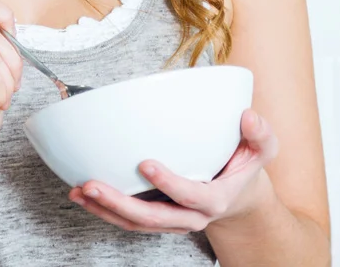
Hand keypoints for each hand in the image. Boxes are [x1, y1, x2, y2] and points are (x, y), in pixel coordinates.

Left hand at [69, 109, 279, 232]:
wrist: (238, 198)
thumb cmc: (244, 167)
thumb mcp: (261, 150)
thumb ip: (260, 134)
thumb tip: (247, 116)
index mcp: (215, 200)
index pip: (191, 196)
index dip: (169, 184)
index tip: (146, 164)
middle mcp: (191, 217)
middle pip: (152, 218)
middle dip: (119, 204)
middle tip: (91, 185)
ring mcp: (172, 221)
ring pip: (135, 223)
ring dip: (104, 209)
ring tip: (78, 191)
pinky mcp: (157, 219)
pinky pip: (128, 220)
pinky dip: (104, 209)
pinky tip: (81, 194)